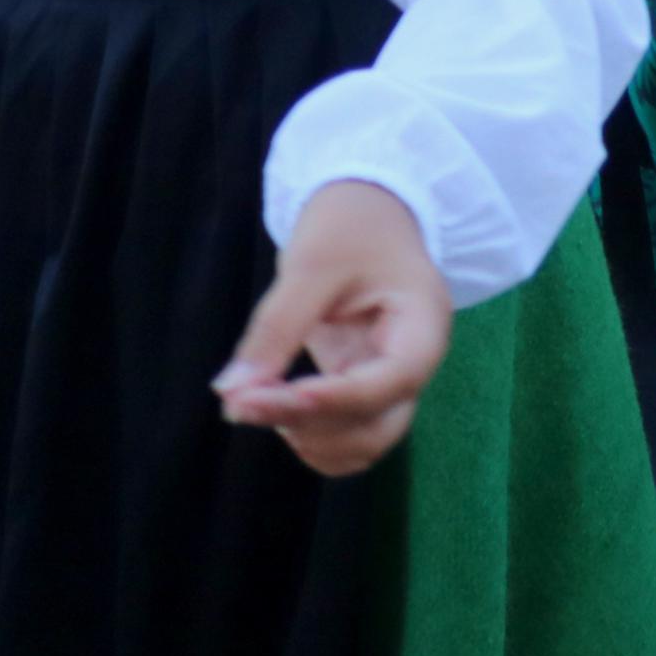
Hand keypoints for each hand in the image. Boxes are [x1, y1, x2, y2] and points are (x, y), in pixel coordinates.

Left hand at [215, 181, 451, 477]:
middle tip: (245, 401)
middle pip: (380, 427)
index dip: (333, 400)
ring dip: (308, 438)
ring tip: (259, 401)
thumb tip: (232, 391)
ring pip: (364, 443)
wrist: (365, 212)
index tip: (268, 398)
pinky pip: (347, 438)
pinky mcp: (362, 386)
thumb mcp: (312, 263)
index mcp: (423, 323)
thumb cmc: (350, 225)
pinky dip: (310, 439)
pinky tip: (277, 407)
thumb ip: (276, 328)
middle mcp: (413, 361)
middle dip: (312, 425)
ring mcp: (389, 379)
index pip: (391, 381)